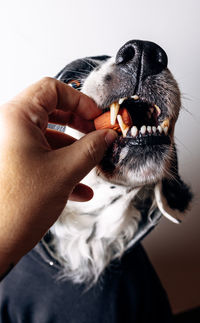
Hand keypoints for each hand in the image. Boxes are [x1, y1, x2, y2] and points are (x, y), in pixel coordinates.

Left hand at [0, 77, 116, 277]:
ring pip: (48, 136)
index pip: (52, 89)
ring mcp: (10, 147)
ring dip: (73, 150)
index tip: (97, 118)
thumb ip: (91, 148)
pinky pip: (41, 156)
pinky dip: (62, 166)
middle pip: (51, 111)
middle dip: (78, 125)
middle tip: (97, 136)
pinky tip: (80, 188)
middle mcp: (9, 127)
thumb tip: (107, 136)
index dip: (80, 101)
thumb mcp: (64, 171)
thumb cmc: (18, 206)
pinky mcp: (14, 164)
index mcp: (16, 117)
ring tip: (92, 164)